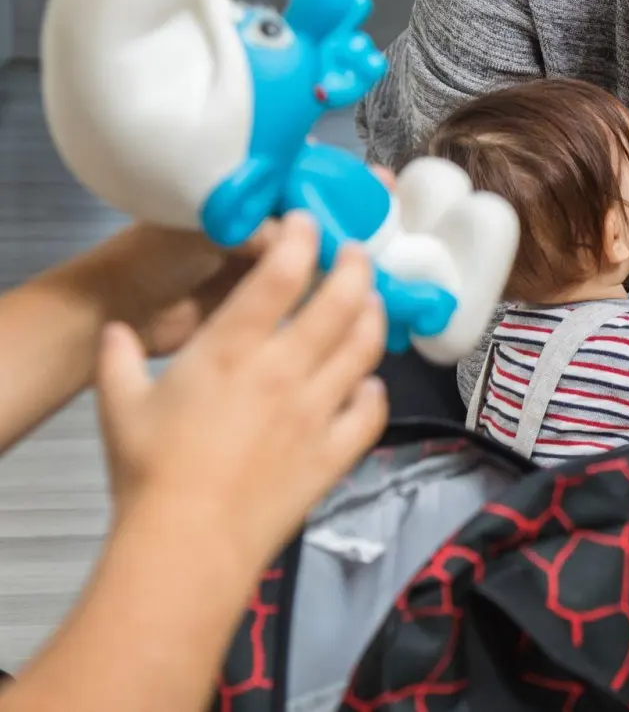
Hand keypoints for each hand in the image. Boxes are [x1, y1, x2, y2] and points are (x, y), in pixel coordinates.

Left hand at [67, 166, 395, 357]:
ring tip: (391, 242)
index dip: (337, 178)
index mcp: (241, 197)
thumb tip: (311, 239)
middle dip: (355, 206)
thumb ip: (261, 234)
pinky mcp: (266, 303)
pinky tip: (368, 286)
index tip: (374, 177)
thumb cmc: (153, 259)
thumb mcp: (209, 229)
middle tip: (392, 199)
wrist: (122, 311)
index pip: (300, 179)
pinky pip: (308, 290)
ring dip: (351, 249)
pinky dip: (335, 287)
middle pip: (318, 214)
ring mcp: (262, 264)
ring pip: (318, 253)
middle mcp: (257, 226)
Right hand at [94, 211, 389, 569]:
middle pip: (341, 301)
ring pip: (365, 349)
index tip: (305, 222)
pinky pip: (371, 412)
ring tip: (372, 302)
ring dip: (374, 318)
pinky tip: (368, 385)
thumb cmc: (149, 472)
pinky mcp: (336, 452)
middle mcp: (284, 370)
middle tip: (356, 252)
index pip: (280, 274)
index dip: (299, 238)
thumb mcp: (119, 407)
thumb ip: (118, 361)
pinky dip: (375, 392)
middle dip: (355, 267)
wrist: (188, 543)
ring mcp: (317, 411)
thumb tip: (115, 330)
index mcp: (231, 350)